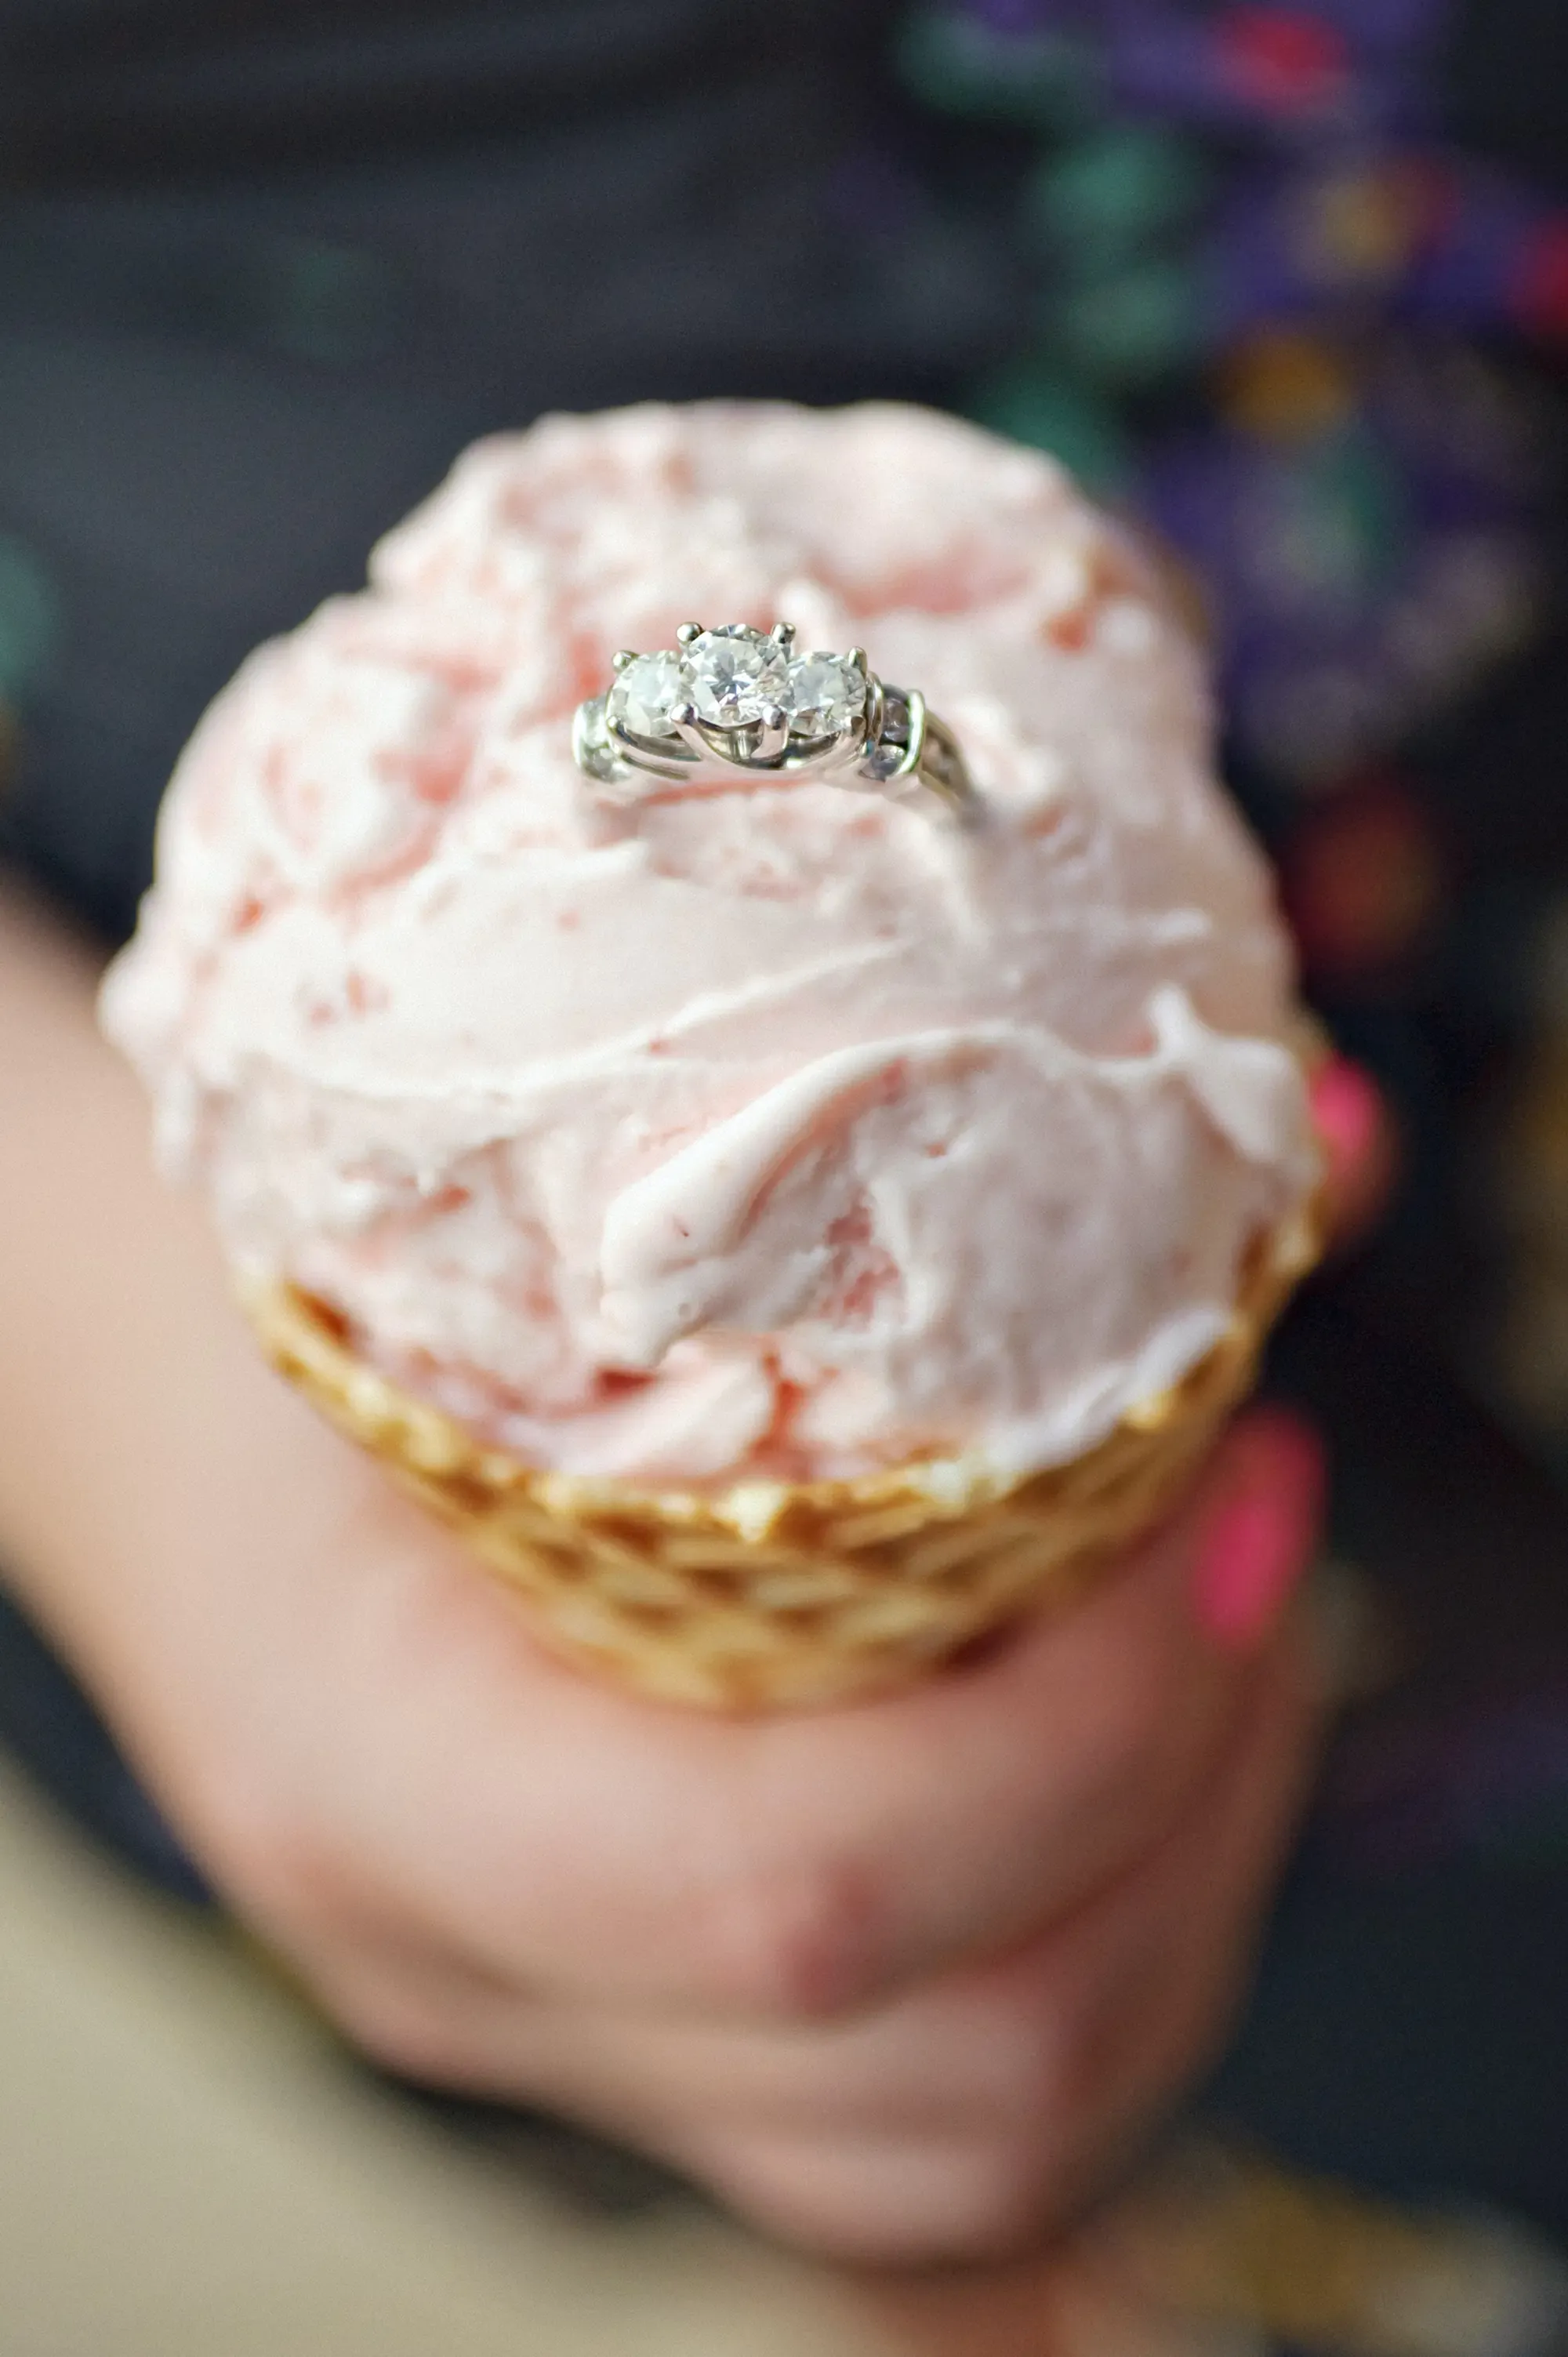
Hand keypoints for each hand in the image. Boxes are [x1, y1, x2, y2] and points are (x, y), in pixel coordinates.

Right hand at [0, 906, 1379, 2262]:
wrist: (117, 1393)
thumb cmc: (285, 1260)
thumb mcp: (481, 1211)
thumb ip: (838, 1196)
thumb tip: (1313, 1134)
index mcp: (378, 1765)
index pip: (804, 1893)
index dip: (1088, 1724)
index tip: (1219, 1487)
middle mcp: (464, 1962)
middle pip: (953, 2074)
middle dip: (1195, 1804)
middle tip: (1255, 1530)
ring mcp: (551, 2027)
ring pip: (977, 2145)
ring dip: (1184, 1889)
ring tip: (1222, 1631)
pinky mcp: (623, 2017)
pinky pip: (935, 2112)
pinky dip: (1107, 1934)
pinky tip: (1128, 1733)